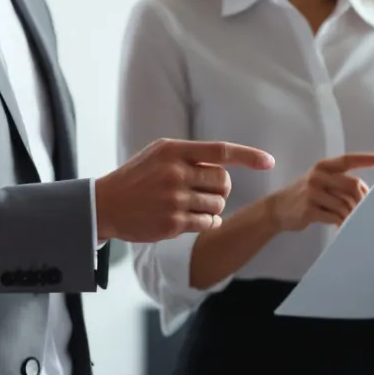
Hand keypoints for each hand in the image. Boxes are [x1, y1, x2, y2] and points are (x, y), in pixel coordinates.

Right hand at [94, 138, 274, 243]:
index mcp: (173, 150)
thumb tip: (227, 166)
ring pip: (218, 205)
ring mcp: (174, 200)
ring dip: (213, 207)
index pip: (220, 151)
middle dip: (221, 188)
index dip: (248, 156)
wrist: (105, 205)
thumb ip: (190, 155)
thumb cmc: (137, 177)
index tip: (269, 162)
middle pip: (223, 182)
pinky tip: (197, 220)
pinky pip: (208, 224)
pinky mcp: (172, 224)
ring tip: (194, 205)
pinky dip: (209, 223)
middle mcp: (175, 173)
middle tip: (206, 191)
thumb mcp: (159, 154)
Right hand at [268, 153, 373, 233]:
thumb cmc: (305, 196)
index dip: (367, 159)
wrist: (277, 209)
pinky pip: (334, 216)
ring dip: (351, 215)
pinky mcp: (309, 208)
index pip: (348, 159)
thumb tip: (366, 191)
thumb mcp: (319, 182)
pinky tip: (340, 226)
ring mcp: (312, 191)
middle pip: (353, 185)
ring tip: (350, 221)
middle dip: (362, 199)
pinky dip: (341, 223)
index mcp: (323, 166)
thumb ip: (339, 182)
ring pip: (345, 203)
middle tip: (364, 210)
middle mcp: (318, 175)